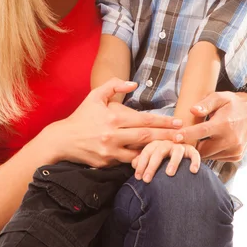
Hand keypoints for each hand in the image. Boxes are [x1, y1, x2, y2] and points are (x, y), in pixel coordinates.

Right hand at [52, 79, 183, 167]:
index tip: (178, 122)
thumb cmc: (82, 116)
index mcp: (113, 117)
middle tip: (183, 137)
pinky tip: (154, 160)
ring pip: (139, 153)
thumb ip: (113, 85)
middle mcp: (113, 135)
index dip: (163, 122)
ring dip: (157, 151)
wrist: (62, 140)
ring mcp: (110, 151)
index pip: (144, 120)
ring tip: (172, 150)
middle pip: (146, 137)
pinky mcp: (107, 162)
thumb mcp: (95, 96)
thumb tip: (134, 84)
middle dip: (166, 137)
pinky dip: (141, 161)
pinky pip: (128, 162)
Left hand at [132, 140, 199, 181]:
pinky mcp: (192, 150)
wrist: (181, 151)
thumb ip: (142, 160)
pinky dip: (195, 161)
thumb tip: (134, 163)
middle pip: (159, 151)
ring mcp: (180, 146)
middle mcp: (168, 143)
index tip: (138, 177)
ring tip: (169, 174)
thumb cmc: (162, 158)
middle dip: (152, 166)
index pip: (147, 152)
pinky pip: (195, 154)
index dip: (141, 164)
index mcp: (156, 144)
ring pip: (177, 151)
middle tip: (147, 180)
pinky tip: (193, 171)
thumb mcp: (152, 158)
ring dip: (173, 162)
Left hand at [180, 91, 246, 160]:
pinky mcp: (237, 156)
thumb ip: (205, 103)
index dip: (187, 134)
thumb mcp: (220, 97)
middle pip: (203, 149)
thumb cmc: (233, 104)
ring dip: (200, 150)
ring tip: (194, 140)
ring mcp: (235, 150)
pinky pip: (217, 158)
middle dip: (191, 145)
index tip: (174, 137)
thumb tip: (192, 110)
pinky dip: (211, 152)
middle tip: (181, 140)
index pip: (202, 132)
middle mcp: (231, 140)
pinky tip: (209, 143)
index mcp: (225, 124)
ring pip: (209, 156)